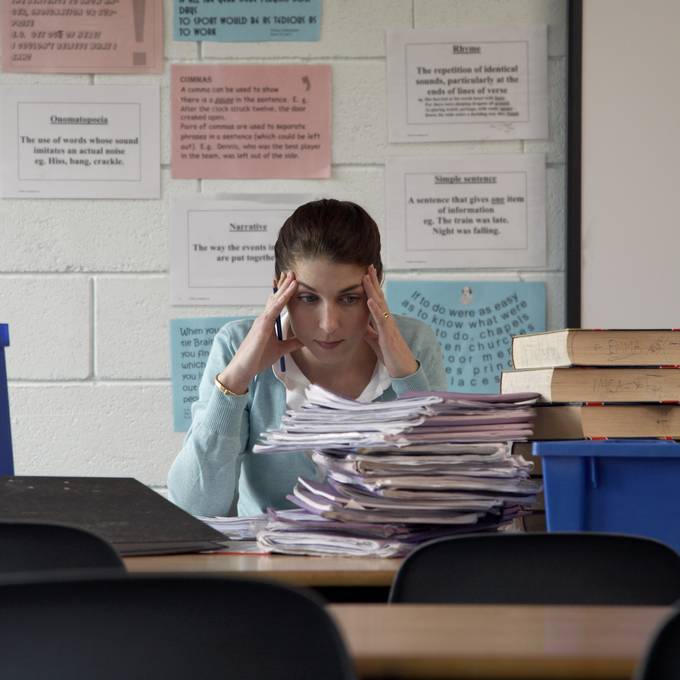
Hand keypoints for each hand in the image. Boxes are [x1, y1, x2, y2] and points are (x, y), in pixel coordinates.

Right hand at [217, 272, 302, 393]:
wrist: (244, 369)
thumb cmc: (258, 359)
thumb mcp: (281, 350)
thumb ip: (292, 343)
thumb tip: (305, 340)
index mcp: (267, 322)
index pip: (277, 303)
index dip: (284, 292)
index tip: (292, 281)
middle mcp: (264, 318)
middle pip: (275, 297)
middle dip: (284, 284)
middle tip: (292, 272)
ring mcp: (262, 321)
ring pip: (275, 300)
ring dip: (284, 288)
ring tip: (293, 276)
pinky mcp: (262, 326)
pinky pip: (273, 309)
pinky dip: (282, 299)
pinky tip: (289, 291)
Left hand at [362, 265, 418, 378]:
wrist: (403, 369)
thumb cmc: (390, 354)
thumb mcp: (375, 340)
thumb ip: (369, 331)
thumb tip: (360, 324)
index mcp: (383, 320)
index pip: (377, 299)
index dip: (372, 287)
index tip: (366, 273)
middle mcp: (387, 320)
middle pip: (379, 296)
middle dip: (373, 281)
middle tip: (368, 266)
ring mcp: (389, 326)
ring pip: (380, 304)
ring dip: (373, 290)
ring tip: (366, 277)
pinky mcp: (388, 335)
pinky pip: (381, 320)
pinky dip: (375, 309)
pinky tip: (369, 300)